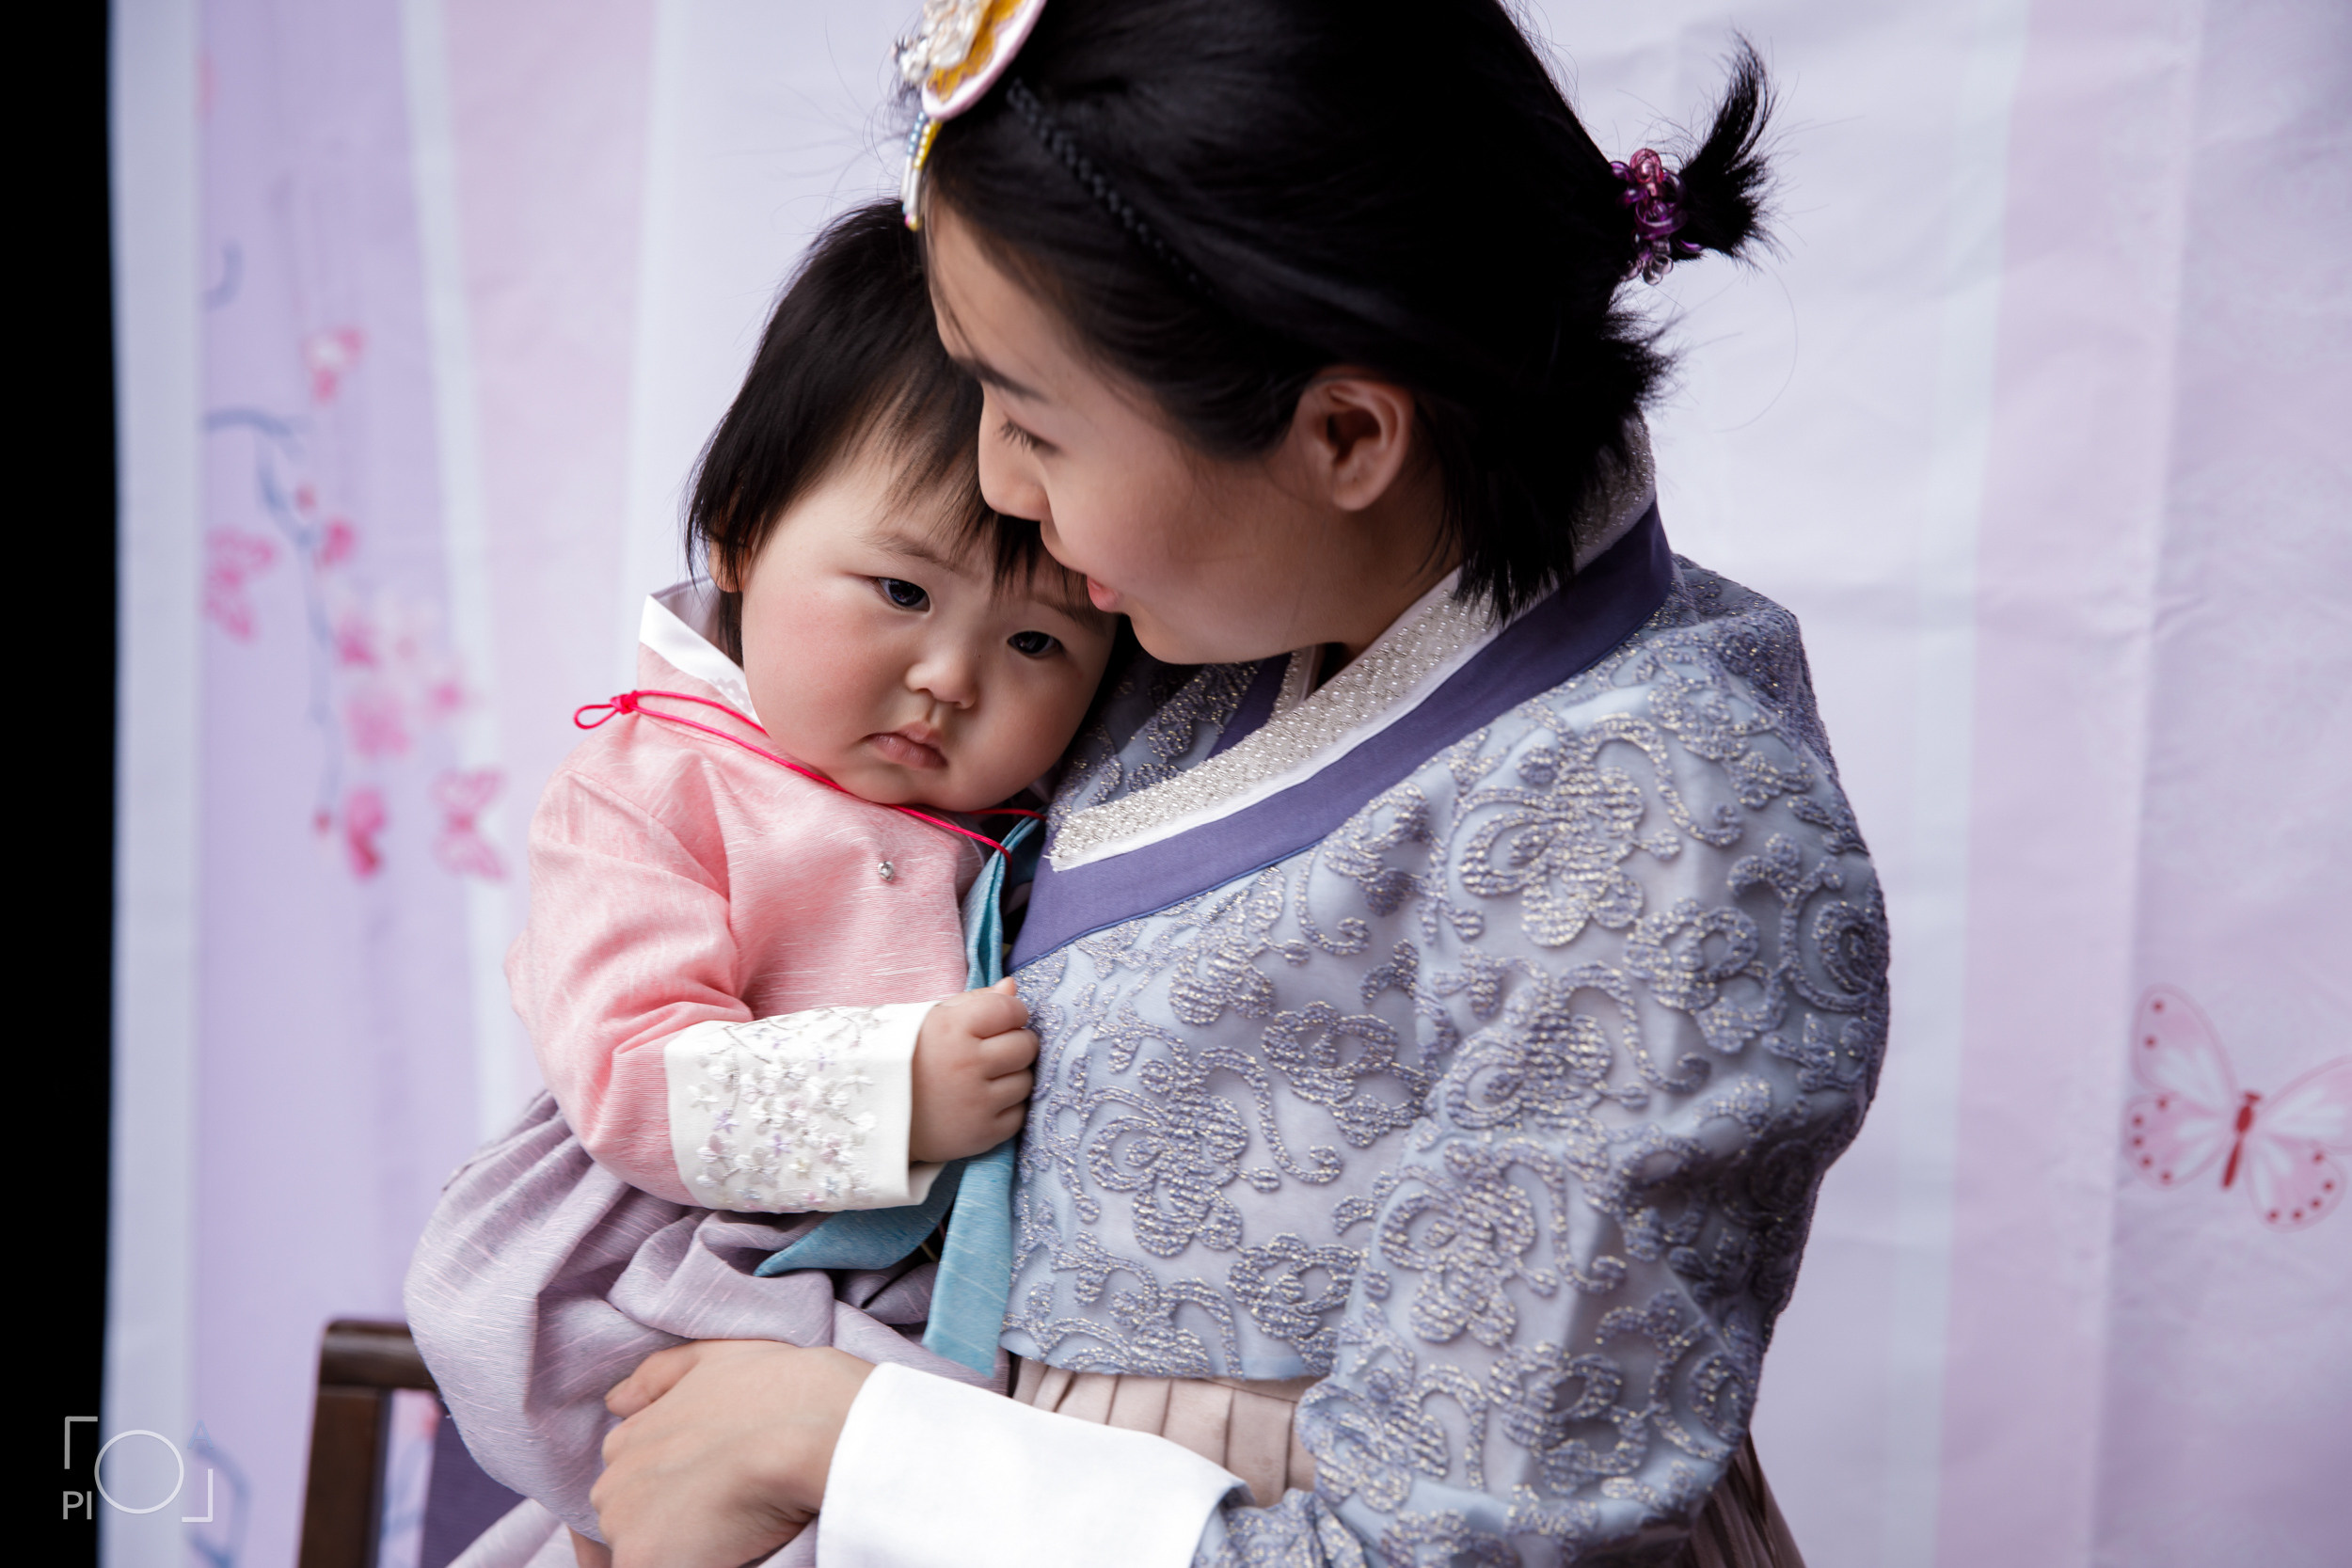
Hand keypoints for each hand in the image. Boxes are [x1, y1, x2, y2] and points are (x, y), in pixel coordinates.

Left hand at [594, 1340, 872, 1567]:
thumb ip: (660, 1376)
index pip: (635, 1481)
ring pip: (644, 1549)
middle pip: (632, 1518)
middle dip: (671, 1519)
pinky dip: (690, 1563)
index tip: (713, 1489)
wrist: (815, 1432)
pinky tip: (728, 1548)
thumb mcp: (718, 1359)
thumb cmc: (783, 1392)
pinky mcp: (643, 1558)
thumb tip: (616, 1402)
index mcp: (630, 1439)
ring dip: (678, 1545)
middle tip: (726, 1507)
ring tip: (731, 1527)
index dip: (677, 1488)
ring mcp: (624, 1524)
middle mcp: (614, 1482)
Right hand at [908, 979, 1034, 1161]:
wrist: (874, 1114)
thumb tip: (1012, 988)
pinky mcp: (982, 1134)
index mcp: (952, 1028)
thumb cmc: (906, 1059)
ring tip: (986, 1077)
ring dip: (1014, 1076)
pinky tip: (984, 1102)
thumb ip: (975, 1000)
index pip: (1011, 1010)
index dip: (1012, 1012)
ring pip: (1027, 1080)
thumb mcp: (930, 1019)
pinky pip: (1020, 1114)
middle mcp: (967, 1064)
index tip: (1001, 1020)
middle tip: (995, 1050)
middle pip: (1026, 1045)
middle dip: (1017, 1043)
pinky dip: (1008, 1108)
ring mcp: (976, 1102)